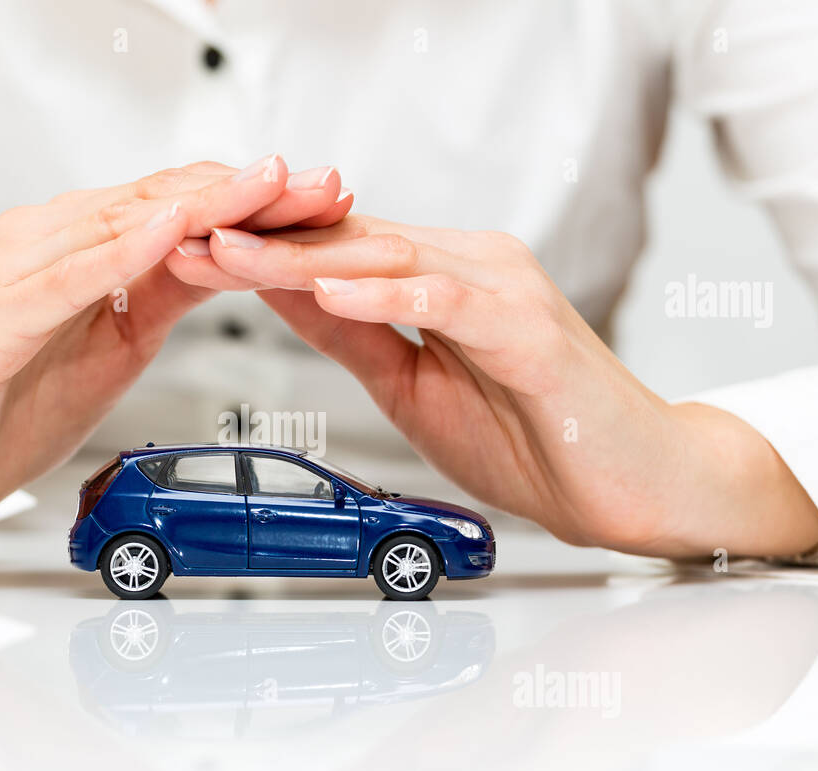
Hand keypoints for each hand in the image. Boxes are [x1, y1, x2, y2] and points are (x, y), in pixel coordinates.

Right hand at [0, 158, 351, 551]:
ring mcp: (16, 272)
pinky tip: (169, 234)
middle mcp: (47, 242)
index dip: (257, 199)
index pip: (180, 207)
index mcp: (78, 249)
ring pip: (123, 225)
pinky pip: (67, 278)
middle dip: (252, 191)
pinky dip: (121, 254)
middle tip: (325, 182)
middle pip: (164, 201)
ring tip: (270, 185)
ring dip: (204, 205)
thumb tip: (223, 260)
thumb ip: (158, 296)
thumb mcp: (110, 348)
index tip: (326, 198)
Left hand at [165, 217, 817, 558]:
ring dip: (301, 257)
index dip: (258, 253)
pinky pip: (447, 301)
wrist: (632, 487)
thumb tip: (286, 296)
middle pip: (349, 243)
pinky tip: (333, 289)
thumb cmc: (537, 440)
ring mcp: (502, 291)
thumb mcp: (412, 389)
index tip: (189, 253)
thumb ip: (356, 336)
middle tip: (185, 235)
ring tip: (232, 253)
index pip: (335, 254)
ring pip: (387, 259)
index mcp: (439, 282)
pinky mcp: (529, 329)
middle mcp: (469, 269)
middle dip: (260, 242)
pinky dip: (388, 293)